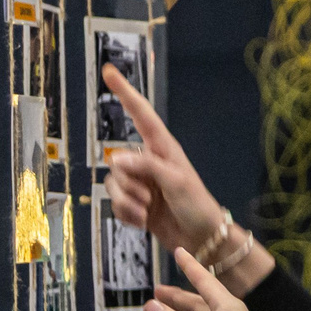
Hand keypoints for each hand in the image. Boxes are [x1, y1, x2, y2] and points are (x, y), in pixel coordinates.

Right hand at [101, 64, 231, 257]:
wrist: (201, 239)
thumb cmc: (196, 205)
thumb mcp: (176, 181)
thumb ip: (146, 166)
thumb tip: (115, 159)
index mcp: (162, 148)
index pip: (140, 114)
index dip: (124, 92)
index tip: (109, 72)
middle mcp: (148, 162)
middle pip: (116, 163)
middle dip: (129, 185)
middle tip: (151, 197)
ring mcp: (140, 183)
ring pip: (113, 185)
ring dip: (128, 202)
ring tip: (148, 210)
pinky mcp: (134, 203)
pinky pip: (115, 204)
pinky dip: (127, 215)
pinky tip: (143, 221)